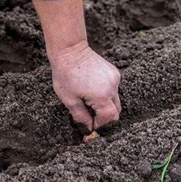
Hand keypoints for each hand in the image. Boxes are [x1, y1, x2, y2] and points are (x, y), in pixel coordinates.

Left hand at [31, 0, 120, 133]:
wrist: (69, 51)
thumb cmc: (65, 75)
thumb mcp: (69, 100)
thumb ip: (80, 117)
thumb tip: (87, 131)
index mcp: (102, 95)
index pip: (108, 118)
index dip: (99, 125)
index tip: (89, 127)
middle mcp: (112, 87)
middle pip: (115, 111)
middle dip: (103, 117)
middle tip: (89, 117)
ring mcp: (115, 78)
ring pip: (115, 100)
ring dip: (104, 105)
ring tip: (87, 101)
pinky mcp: (114, 72)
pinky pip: (113, 89)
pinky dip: (105, 94)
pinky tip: (91, 89)